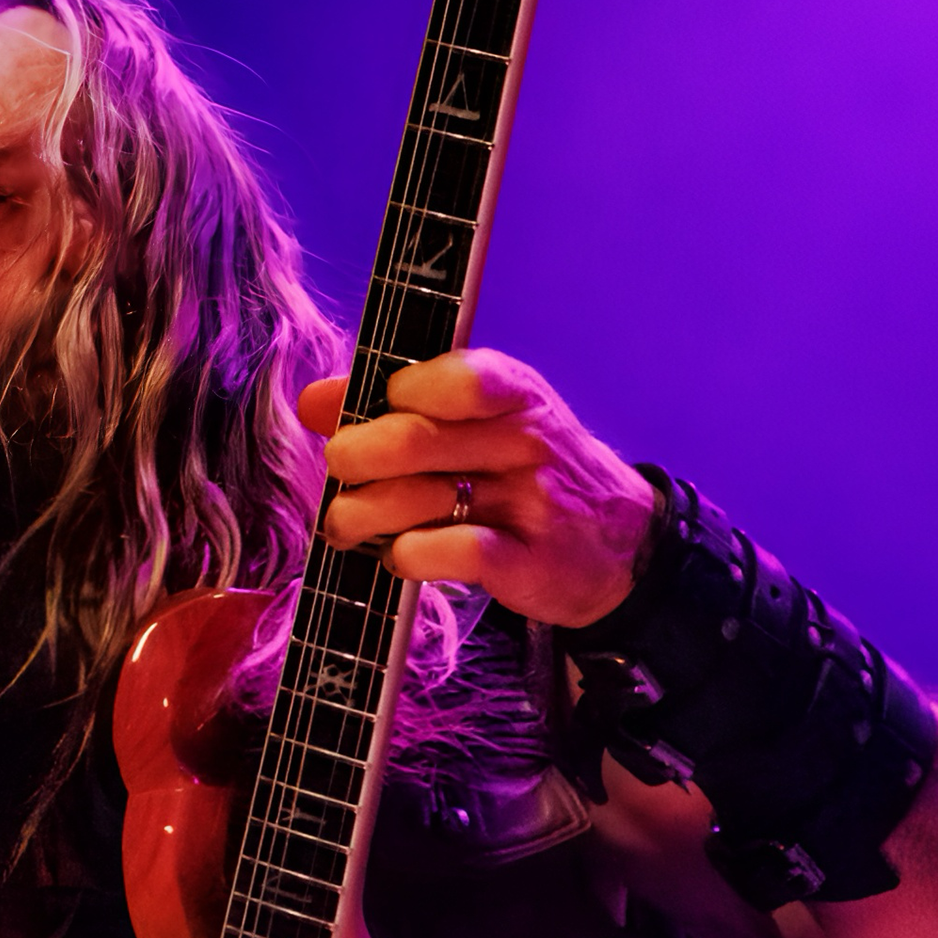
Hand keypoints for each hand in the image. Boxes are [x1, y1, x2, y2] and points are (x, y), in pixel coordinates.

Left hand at [297, 349, 655, 626]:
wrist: (623, 546)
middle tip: (340, 468)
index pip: (456, 375)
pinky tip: (400, 556)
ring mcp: (531, 503)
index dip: (400, 390)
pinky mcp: (528, 562)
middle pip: (417, 438)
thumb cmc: (532, 474)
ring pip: (422, 498)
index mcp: (515, 394)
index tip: (377, 406)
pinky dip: (408, 555)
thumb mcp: (487, 423)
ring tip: (347, 523)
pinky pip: (451, 552)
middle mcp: (527, 441)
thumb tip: (314, 400)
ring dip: (363, 513)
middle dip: (357, 455)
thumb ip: (403, 407)